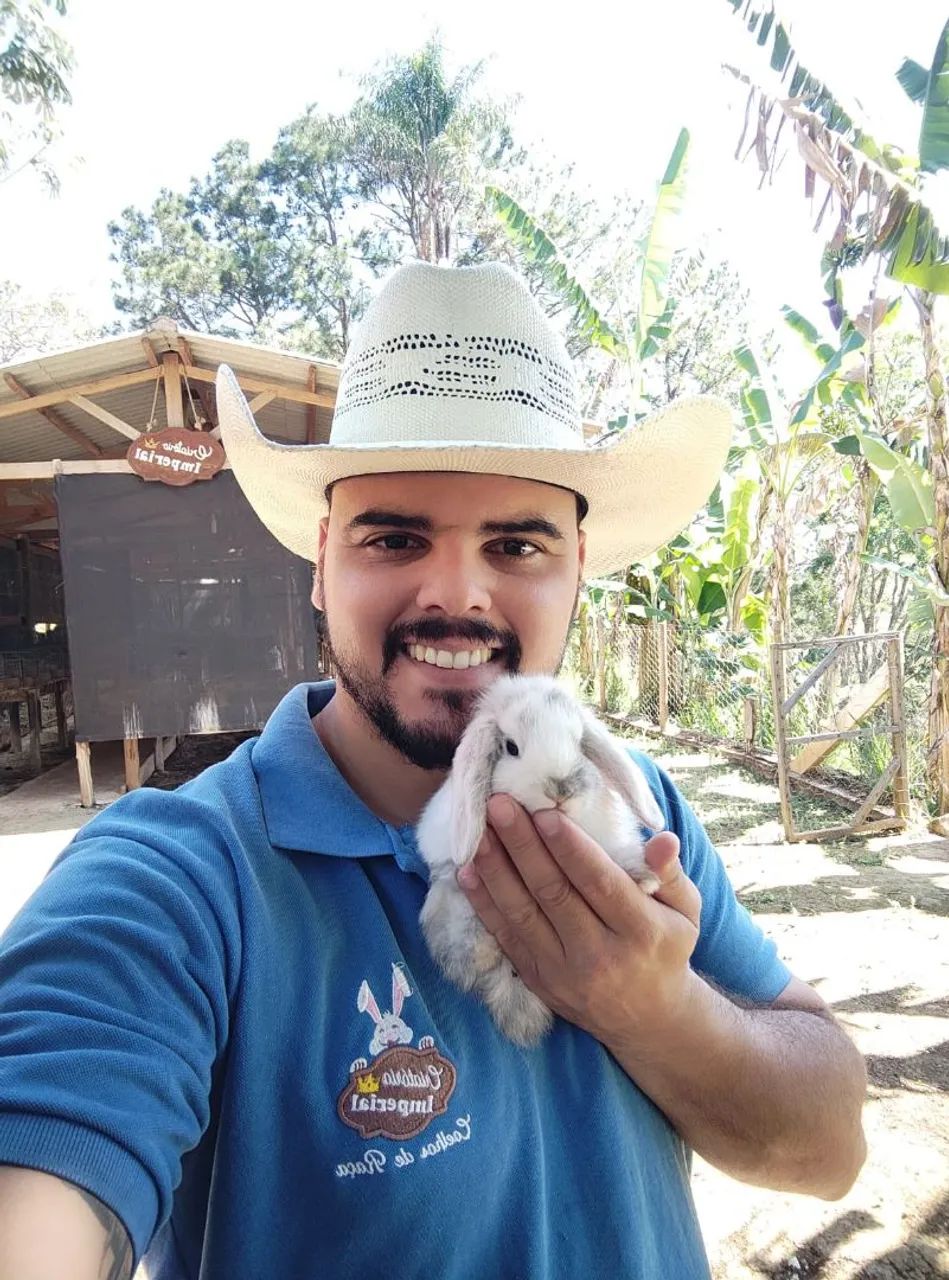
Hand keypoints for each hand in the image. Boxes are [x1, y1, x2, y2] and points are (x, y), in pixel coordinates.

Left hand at [456, 795, 701, 1047]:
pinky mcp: (538, 981)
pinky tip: (467, 872)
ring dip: (495, 870)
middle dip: (523, 846)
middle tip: (499, 806)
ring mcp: (563, 972)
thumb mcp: (685, 913)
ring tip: (477, 832)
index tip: (543, 813)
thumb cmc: (666, 949)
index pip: (598, 884)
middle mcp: (600, 955)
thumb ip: (671, 874)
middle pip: (553, 893)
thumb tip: (663, 839)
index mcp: (641, 931)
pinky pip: (506, 938)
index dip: (570, 848)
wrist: (649, 1021)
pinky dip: (484, 904)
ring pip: (522, 914)